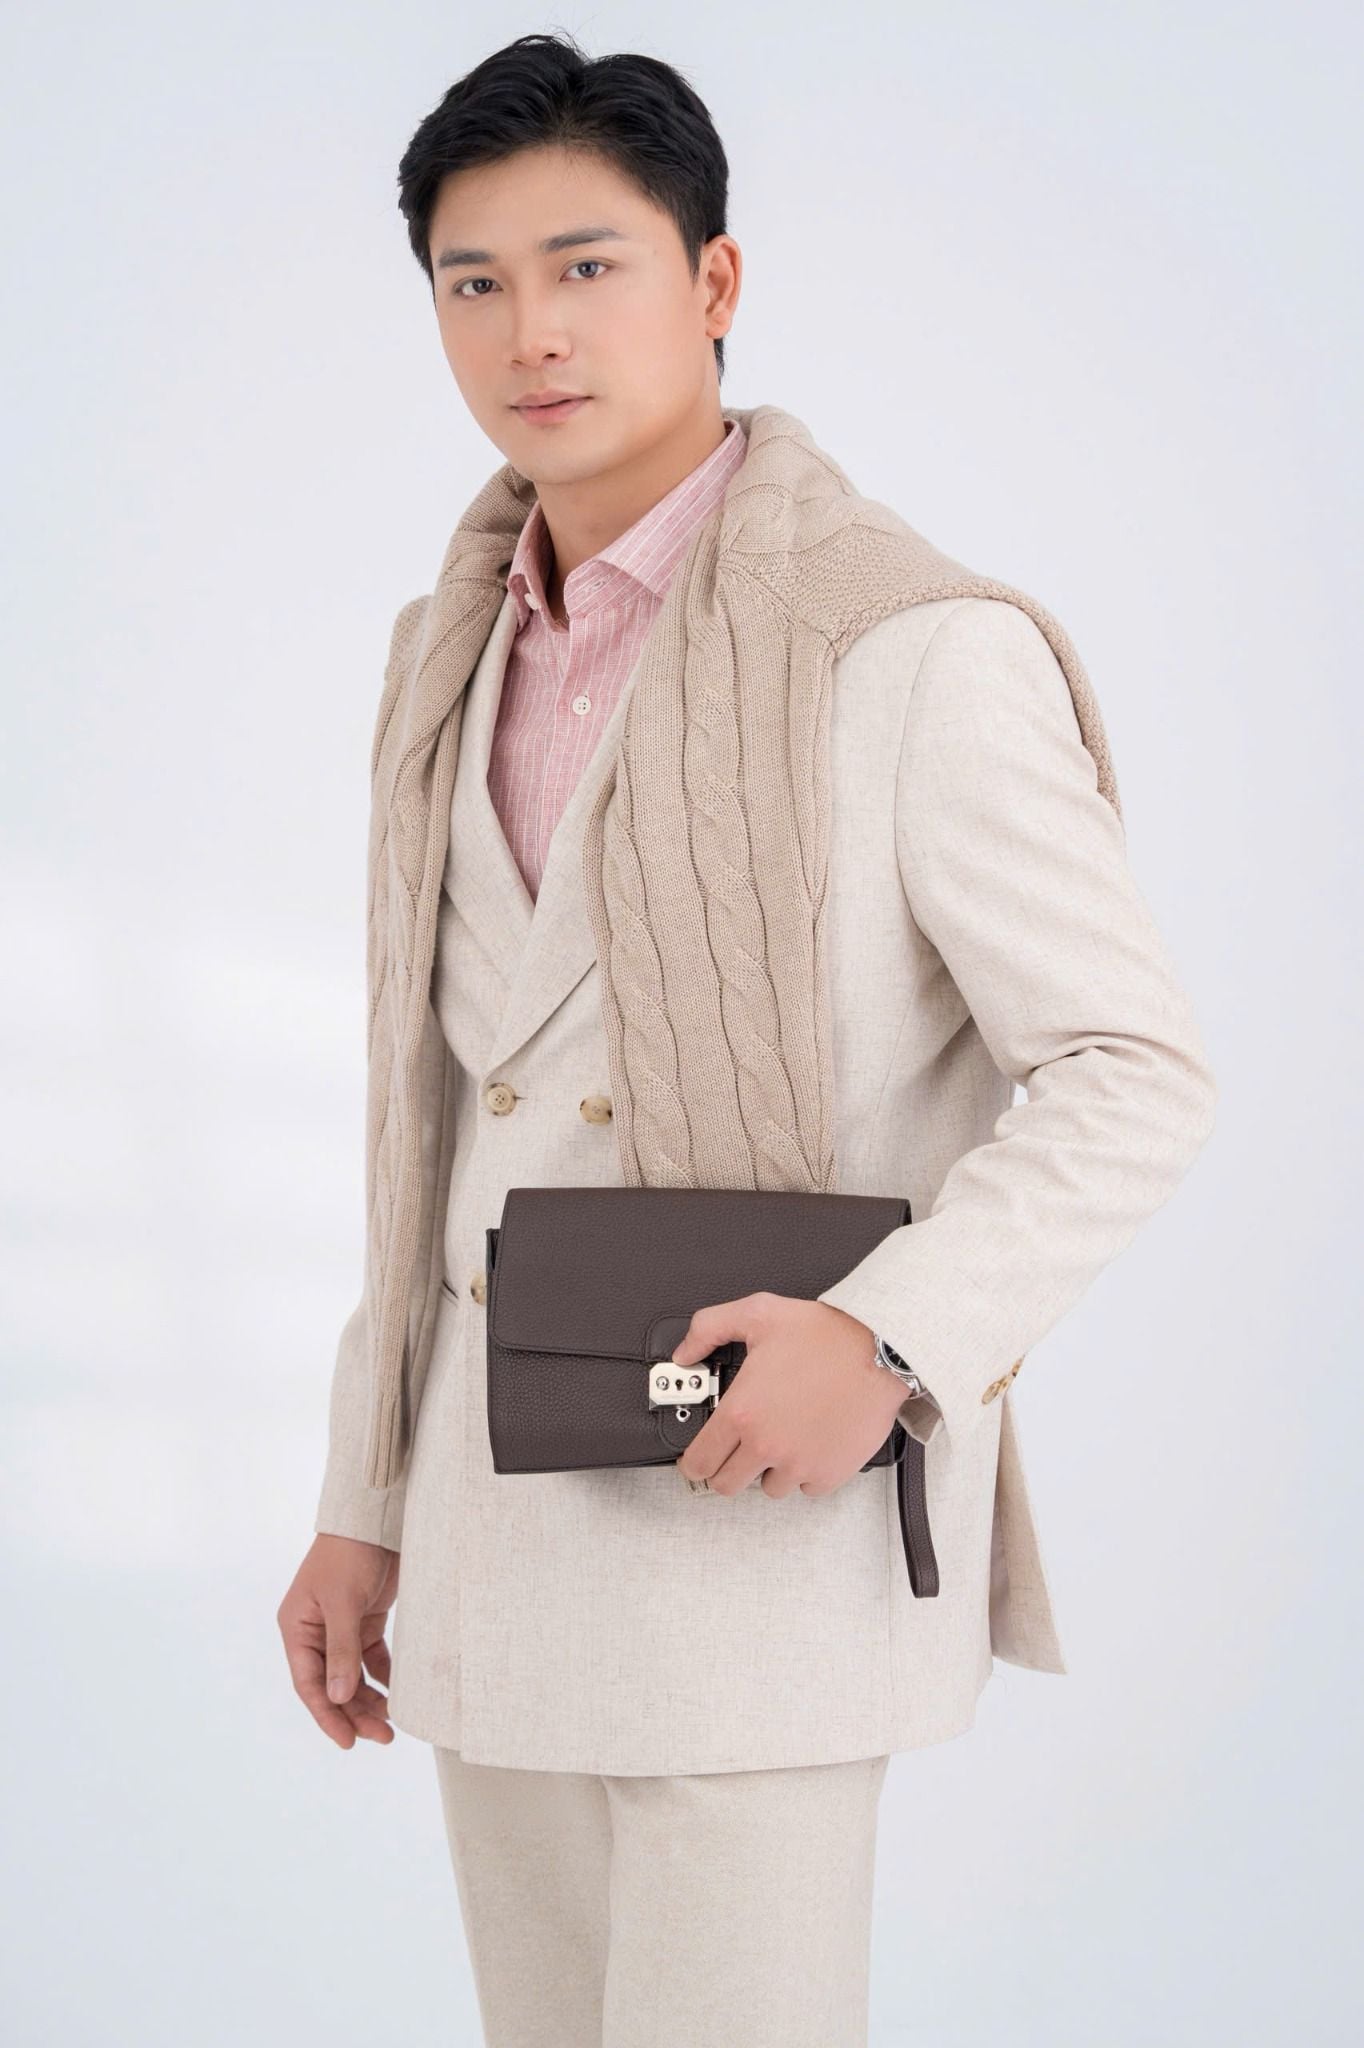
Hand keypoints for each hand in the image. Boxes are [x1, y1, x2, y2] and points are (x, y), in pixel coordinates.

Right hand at [277, 1534, 400, 1748]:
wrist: (377, 1518)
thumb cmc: (349, 1554)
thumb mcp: (343, 1603)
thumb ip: (341, 1650)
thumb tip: (337, 1698)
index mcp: (297, 1628)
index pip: (309, 1683)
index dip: (327, 1715)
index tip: (348, 1741)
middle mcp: (316, 1632)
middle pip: (333, 1685)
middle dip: (355, 1712)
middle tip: (383, 1736)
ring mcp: (342, 1627)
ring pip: (353, 1676)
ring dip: (370, 1699)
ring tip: (392, 1723)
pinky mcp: (367, 1620)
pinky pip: (372, 1659)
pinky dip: (383, 1677)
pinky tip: (397, 1694)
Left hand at [673, 1293, 908, 1499]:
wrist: (880, 1350)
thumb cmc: (826, 1334)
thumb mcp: (758, 1313)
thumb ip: (710, 1328)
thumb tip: (684, 1352)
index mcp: (742, 1412)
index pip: (699, 1462)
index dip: (692, 1462)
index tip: (697, 1459)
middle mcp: (767, 1445)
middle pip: (727, 1485)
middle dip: (726, 1469)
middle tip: (737, 1451)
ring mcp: (800, 1464)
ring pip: (769, 1488)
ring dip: (769, 1470)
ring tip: (781, 1440)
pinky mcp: (831, 1473)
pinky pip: (807, 1489)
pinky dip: (806, 1474)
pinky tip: (809, 1445)